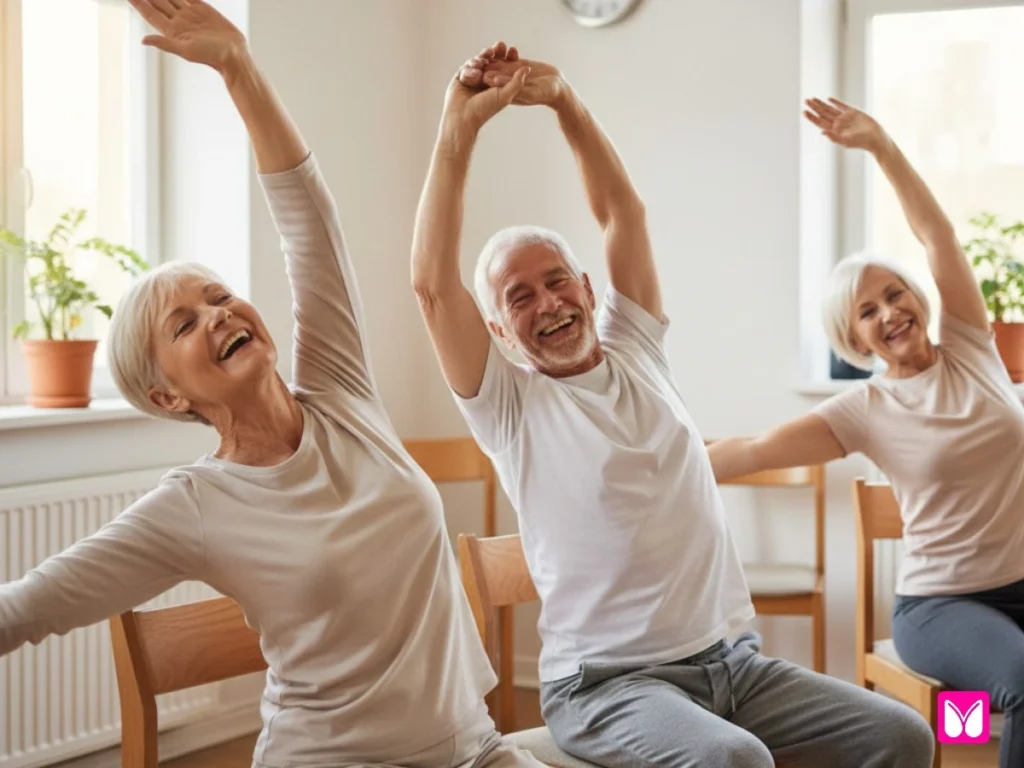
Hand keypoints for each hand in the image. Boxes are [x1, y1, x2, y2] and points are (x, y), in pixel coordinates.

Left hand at [128, 0, 247, 73]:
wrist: (234, 54)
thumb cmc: (211, 56)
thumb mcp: (186, 51)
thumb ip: (165, 44)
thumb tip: (143, 40)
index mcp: (172, 30)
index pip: (150, 13)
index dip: (138, 3)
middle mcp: (179, 20)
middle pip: (158, 2)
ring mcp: (190, 14)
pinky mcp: (203, 9)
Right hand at [441, 41, 529, 141]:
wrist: (463, 117)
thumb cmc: (485, 109)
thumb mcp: (505, 95)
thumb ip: (517, 82)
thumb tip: (528, 68)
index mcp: (497, 85)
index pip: (504, 66)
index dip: (509, 57)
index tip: (513, 50)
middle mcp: (485, 80)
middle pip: (491, 60)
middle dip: (496, 51)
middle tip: (500, 45)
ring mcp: (472, 78)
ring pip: (478, 61)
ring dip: (482, 57)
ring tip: (485, 58)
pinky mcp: (461, 77)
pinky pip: (466, 66)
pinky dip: (471, 67)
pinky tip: (475, 72)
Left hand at [478, 55, 565, 107]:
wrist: (558, 87)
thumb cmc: (545, 94)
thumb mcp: (529, 93)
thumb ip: (513, 85)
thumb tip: (494, 80)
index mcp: (503, 93)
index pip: (488, 84)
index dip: (481, 76)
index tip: (478, 69)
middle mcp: (505, 83)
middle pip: (490, 71)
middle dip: (485, 63)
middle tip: (481, 55)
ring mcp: (511, 72)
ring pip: (498, 62)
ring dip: (495, 54)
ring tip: (494, 48)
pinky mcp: (517, 64)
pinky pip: (508, 56)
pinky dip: (506, 51)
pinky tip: (504, 45)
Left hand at [804, 97, 887, 153]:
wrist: (875, 138)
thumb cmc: (860, 142)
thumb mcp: (845, 141)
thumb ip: (833, 137)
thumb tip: (821, 132)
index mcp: (834, 130)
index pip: (820, 122)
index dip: (812, 117)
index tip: (804, 111)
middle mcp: (838, 123)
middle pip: (823, 114)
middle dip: (814, 107)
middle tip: (806, 100)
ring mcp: (845, 117)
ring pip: (830, 109)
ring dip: (822, 104)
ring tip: (813, 99)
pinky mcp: (854, 112)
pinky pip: (842, 106)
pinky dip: (836, 102)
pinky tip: (829, 99)